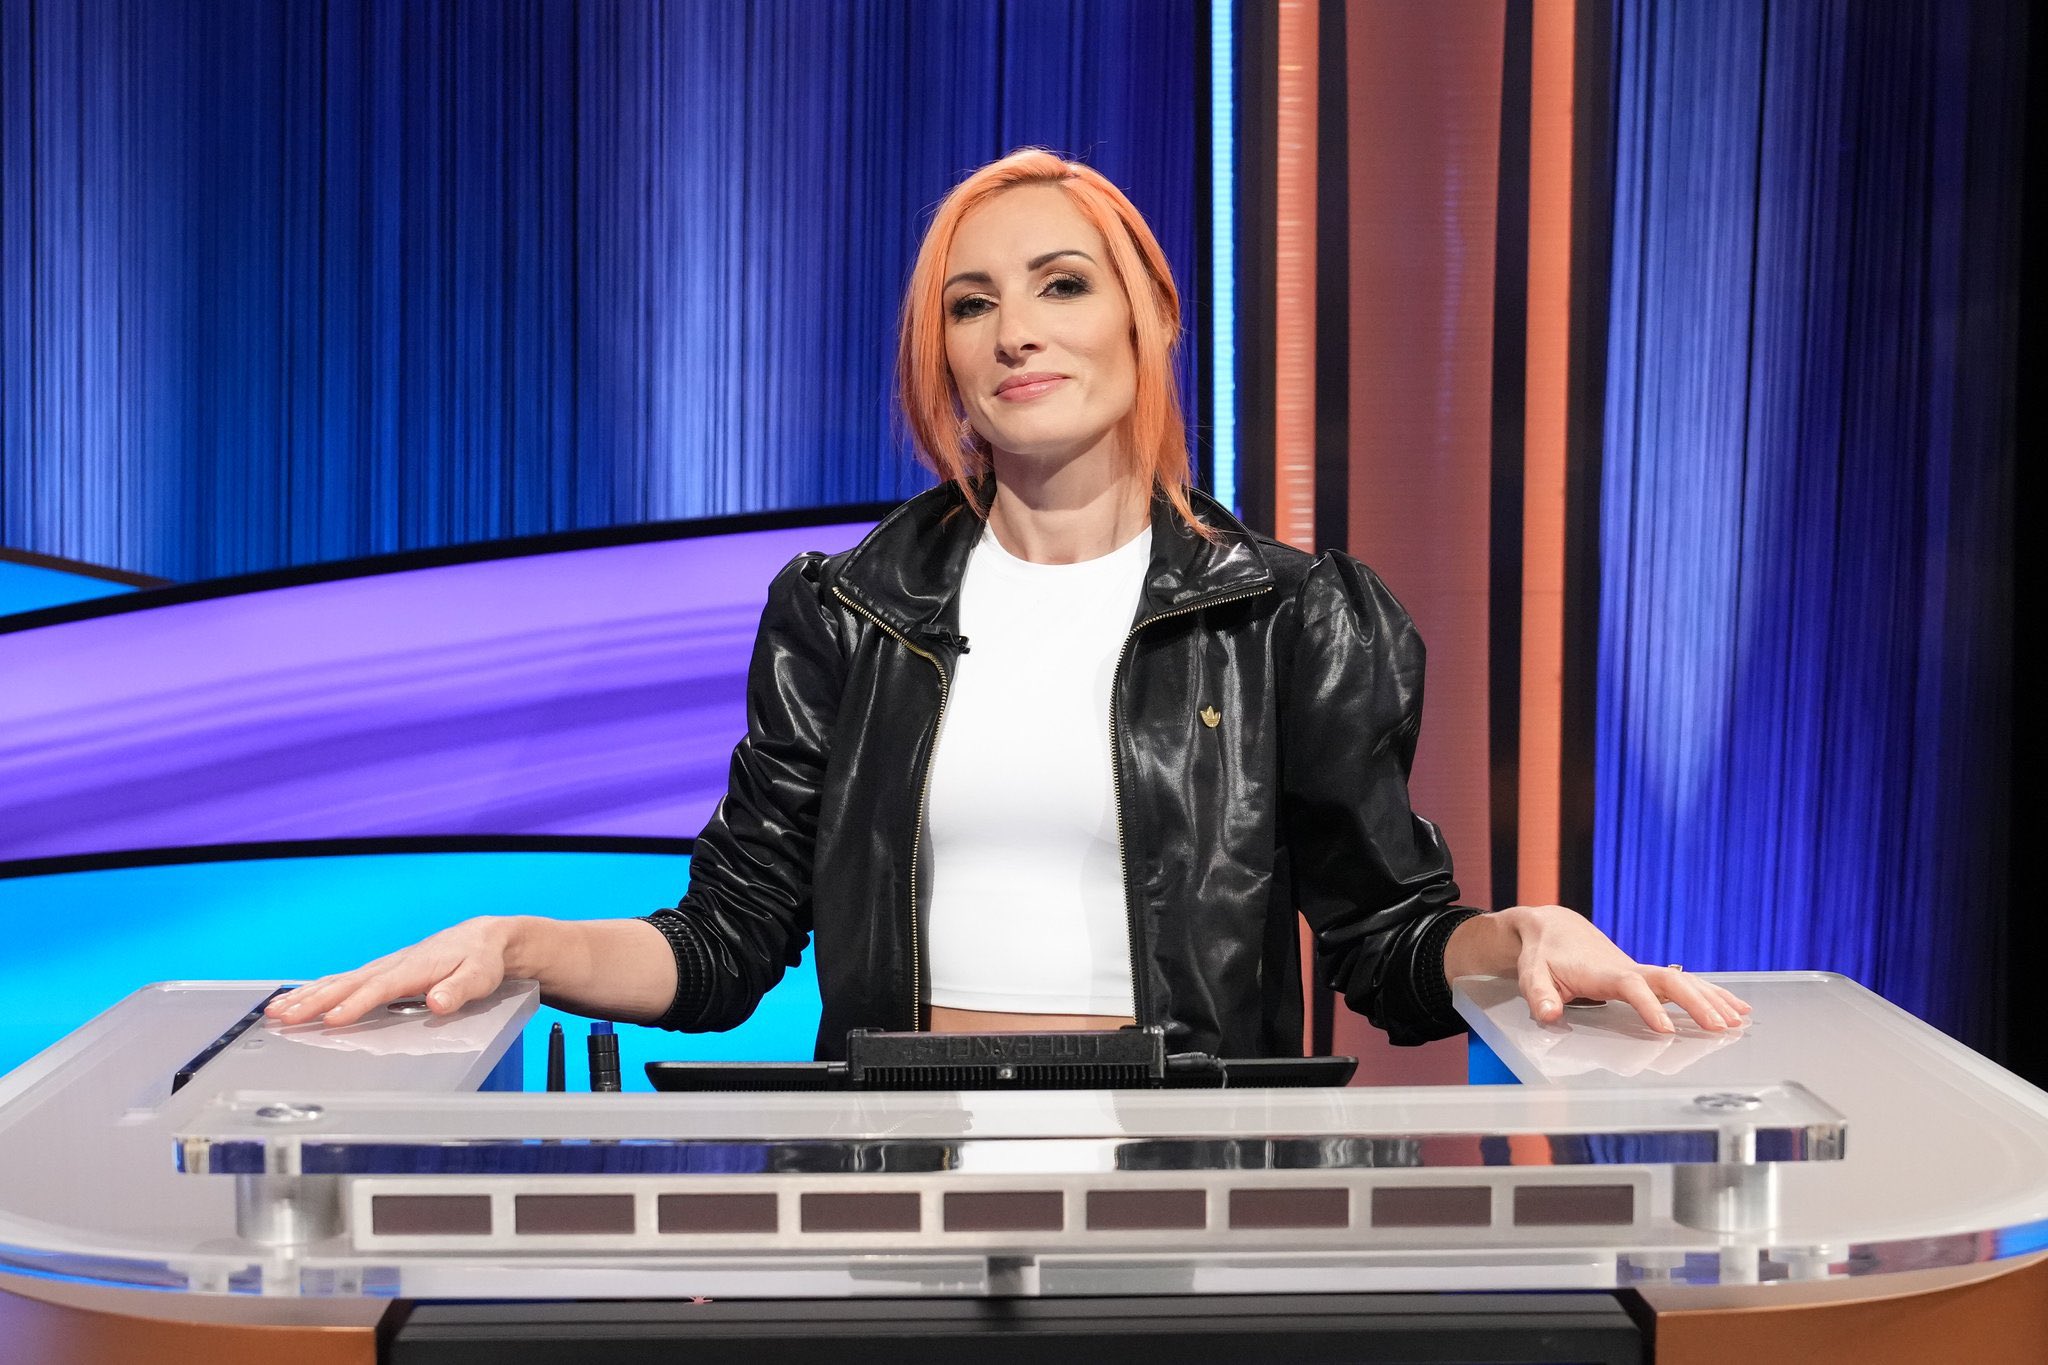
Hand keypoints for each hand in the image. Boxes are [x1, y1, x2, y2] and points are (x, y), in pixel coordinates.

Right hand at [265, 917, 527, 1027]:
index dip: (355, 1005)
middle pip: (347, 984)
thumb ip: (460, 989)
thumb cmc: (480, 961)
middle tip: (284, 1018)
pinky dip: (316, 990)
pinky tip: (295, 1001)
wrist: (482, 939)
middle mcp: (392, 965)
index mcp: (414, 968)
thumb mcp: (480, 976)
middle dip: (314, 1002)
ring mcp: (382, 967)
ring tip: (276, 1012)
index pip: (379, 989)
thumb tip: (438, 1002)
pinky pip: (342, 981)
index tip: (331, 1021)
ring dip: (307, 996)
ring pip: (338, 981)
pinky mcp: (379, 972)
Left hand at [1445, 905, 1751, 1034]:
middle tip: (1720, 1027)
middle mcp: (1627, 968)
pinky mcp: (1645, 975)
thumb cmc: (1543, 954)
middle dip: (1695, 1003)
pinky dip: (1709, 994)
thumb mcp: (1531, 974)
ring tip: (1741, 1019)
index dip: (1648, 1006)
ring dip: (1711, 999)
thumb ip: (1540, 995)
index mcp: (1602, 972)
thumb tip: (1548, 1014)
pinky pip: (1683, 983)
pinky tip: (1734, 1007)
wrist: (1553, 928)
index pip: (1630, 987)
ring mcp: (1640, 970)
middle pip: (1668, 981)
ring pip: (1682, 981)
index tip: (1665, 1029)